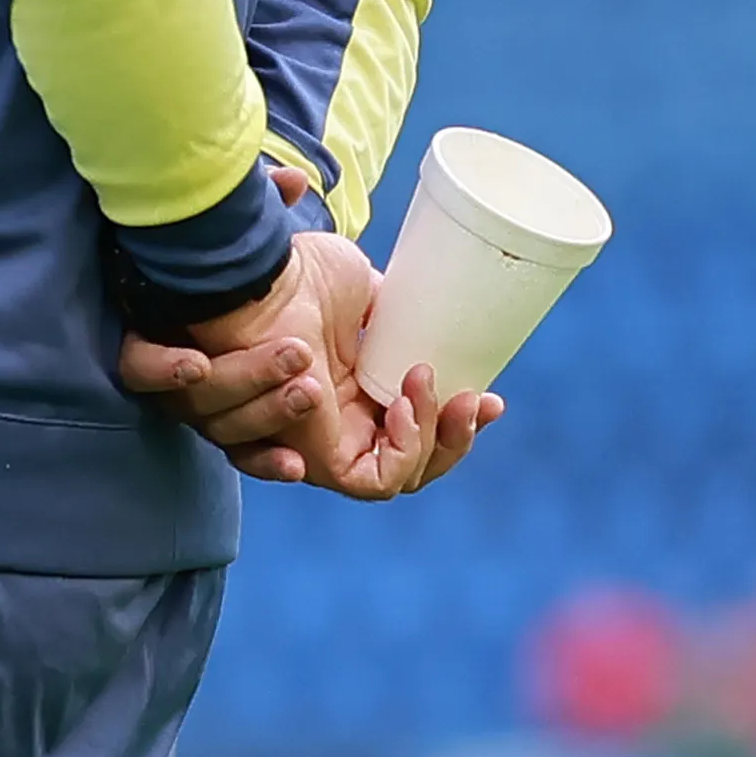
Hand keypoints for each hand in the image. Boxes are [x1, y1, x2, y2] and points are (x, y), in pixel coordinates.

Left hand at [120, 230, 504, 499]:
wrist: (265, 274)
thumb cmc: (301, 274)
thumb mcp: (365, 293)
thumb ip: (397, 317)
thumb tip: (433, 318)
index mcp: (353, 392)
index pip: (414, 433)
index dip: (457, 425)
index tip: (490, 397)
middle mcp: (337, 424)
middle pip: (412, 465)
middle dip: (456, 439)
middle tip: (478, 399)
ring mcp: (324, 443)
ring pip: (398, 477)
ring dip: (431, 436)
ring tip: (425, 380)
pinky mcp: (314, 455)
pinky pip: (372, 482)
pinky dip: (404, 451)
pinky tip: (404, 405)